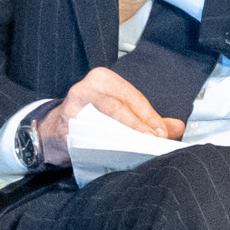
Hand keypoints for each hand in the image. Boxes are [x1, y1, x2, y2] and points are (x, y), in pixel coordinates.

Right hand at [37, 66, 180, 167]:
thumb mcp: (118, 114)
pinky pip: (88, 131)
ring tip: (141, 145)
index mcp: (104, 79)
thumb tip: (176, 127)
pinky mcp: (65, 121)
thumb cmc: (88, 120)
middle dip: (140, 124)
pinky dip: (104, 141)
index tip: (163, 132)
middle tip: (155, 139)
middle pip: (120, 105)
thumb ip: (147, 119)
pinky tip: (116, 150)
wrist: (53, 133)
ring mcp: (74, 103)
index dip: (150, 115)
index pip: (133, 96)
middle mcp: (88, 86)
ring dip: (125, 133)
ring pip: (104, 116)